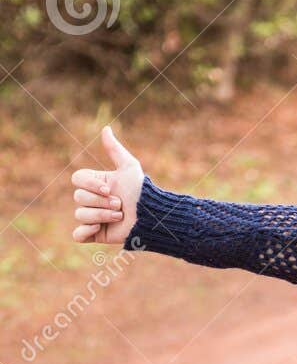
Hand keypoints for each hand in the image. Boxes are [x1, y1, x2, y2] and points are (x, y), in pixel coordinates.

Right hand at [70, 124, 144, 245]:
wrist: (150, 217)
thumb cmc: (141, 191)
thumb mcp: (129, 167)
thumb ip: (115, 149)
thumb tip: (105, 128)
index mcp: (96, 184)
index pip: (77, 179)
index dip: (90, 184)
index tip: (109, 189)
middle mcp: (92, 200)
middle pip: (78, 197)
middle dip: (100, 202)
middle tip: (119, 205)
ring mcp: (92, 218)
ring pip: (80, 214)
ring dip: (100, 215)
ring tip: (118, 216)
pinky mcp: (95, 234)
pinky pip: (77, 235)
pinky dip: (84, 232)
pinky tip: (98, 229)